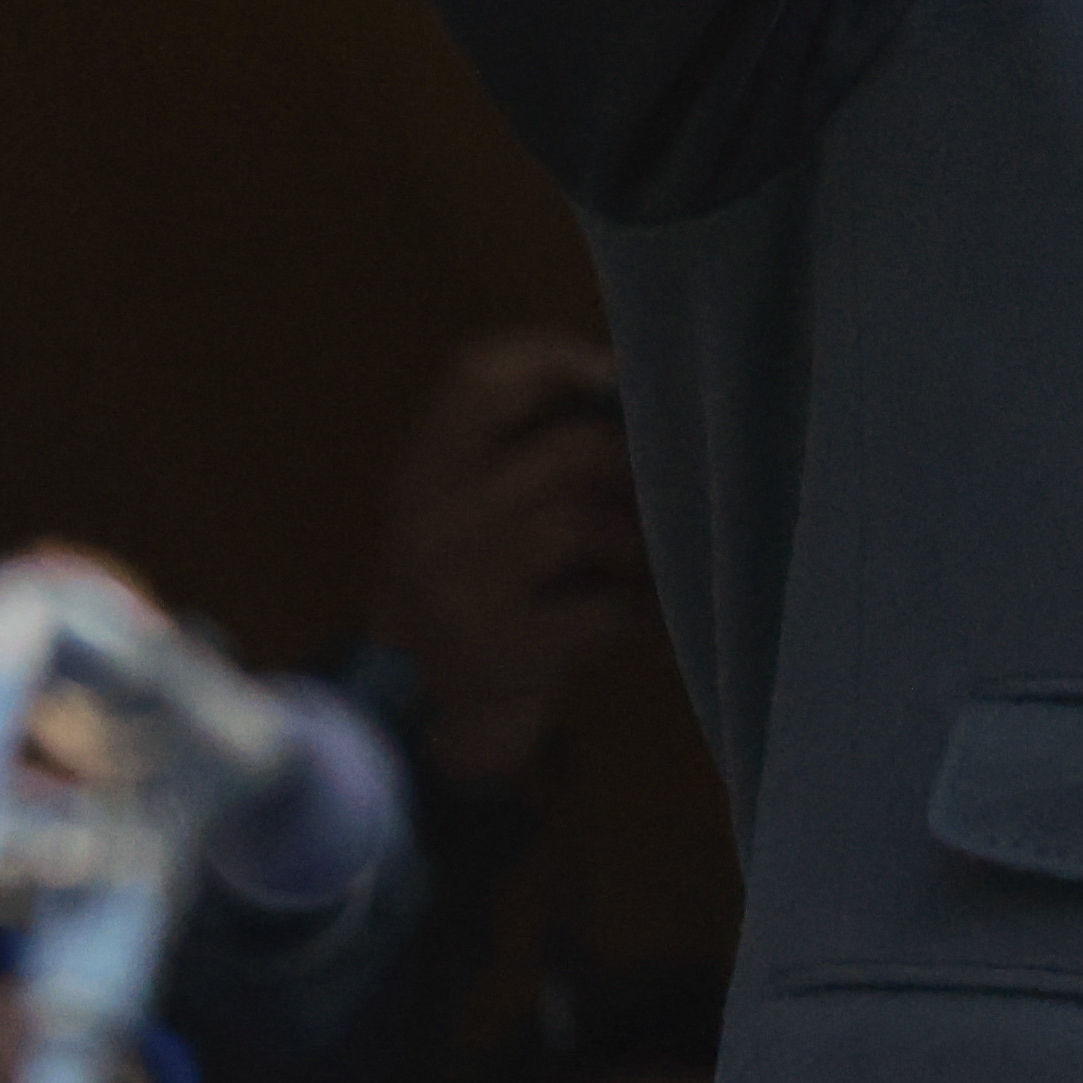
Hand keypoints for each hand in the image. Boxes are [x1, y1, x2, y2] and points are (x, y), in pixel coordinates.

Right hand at [365, 328, 648, 798]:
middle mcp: (431, 519)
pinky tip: (640, 616)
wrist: (416, 719)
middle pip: (571, 450)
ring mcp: (461, 587)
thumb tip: (641, 395)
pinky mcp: (500, 652)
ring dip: (639, 542)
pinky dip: (638, 611)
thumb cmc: (469, 593)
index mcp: (424, 471)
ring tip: (648, 560)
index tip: (613, 379)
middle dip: (636, 468)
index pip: (480, 378)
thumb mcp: (466, 512)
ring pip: (587, 524)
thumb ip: (525, 453)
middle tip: (667, 488)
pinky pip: (605, 610)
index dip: (559, 363)